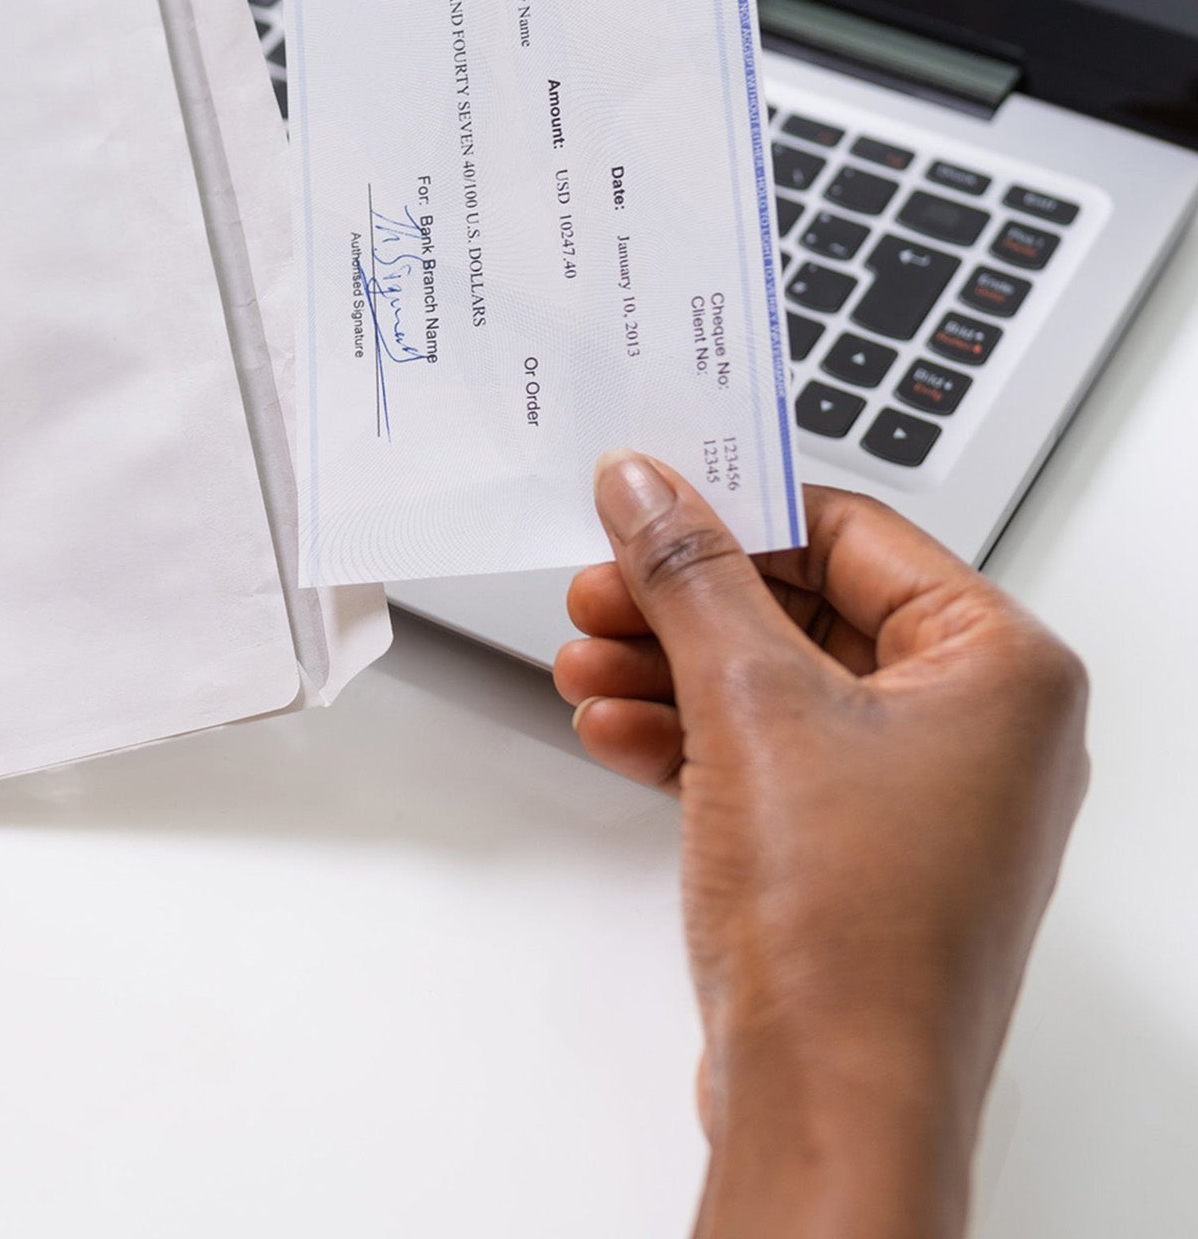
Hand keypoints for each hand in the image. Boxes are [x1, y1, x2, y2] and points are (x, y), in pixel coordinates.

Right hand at [554, 454, 1088, 1238]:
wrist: (832, 1100)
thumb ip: (689, 573)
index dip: (734, 511)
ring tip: (584, 668)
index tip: (642, 501)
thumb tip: (649, 486)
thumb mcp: (749, 701)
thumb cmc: (850, 928)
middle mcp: (981, 727)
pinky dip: (688, 736)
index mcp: (1002, 668)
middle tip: (595, 590)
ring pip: (775, 684)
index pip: (852, 530)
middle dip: (682, 603)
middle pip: (806, 607)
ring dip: (668, 667)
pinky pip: (769, 756)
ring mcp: (922, 796)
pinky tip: (615, 732)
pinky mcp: (861, 852)